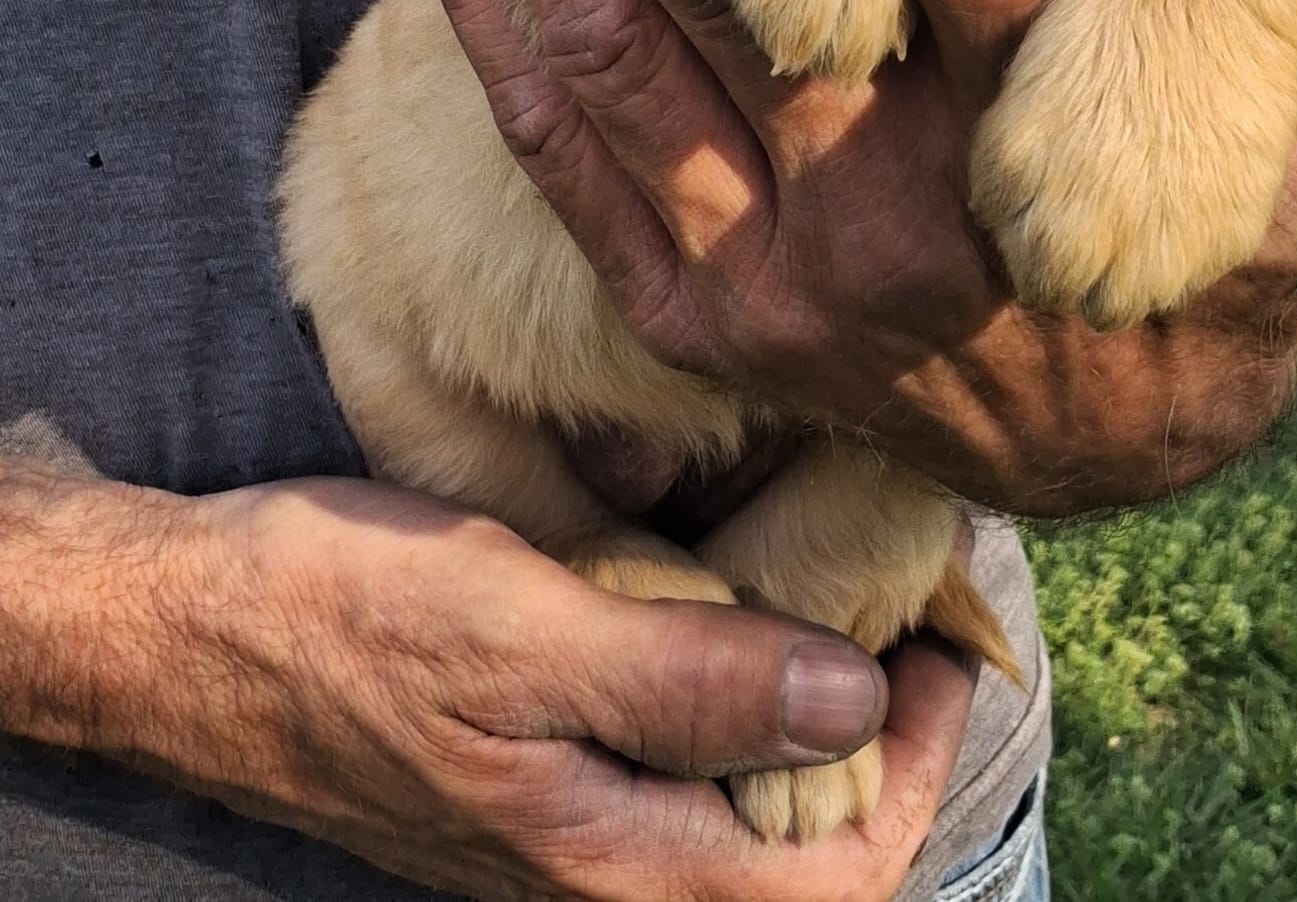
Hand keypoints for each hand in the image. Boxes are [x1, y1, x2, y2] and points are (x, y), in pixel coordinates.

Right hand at [0, 464, 971, 901]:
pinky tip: (738, 601)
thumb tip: (847, 700)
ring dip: (809, 715)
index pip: (830, 882)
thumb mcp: (522, 632)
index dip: (912, 774)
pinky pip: (674, 768)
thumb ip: (685, 681)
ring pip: (737, 807)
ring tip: (844, 590)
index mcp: (608, 861)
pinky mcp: (536, 776)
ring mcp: (564, 826)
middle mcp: (597, 868)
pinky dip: (734, 697)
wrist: (195, 626)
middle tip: (906, 604)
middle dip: (878, 741)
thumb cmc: (343, 618)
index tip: (935, 645)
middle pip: (798, 855)